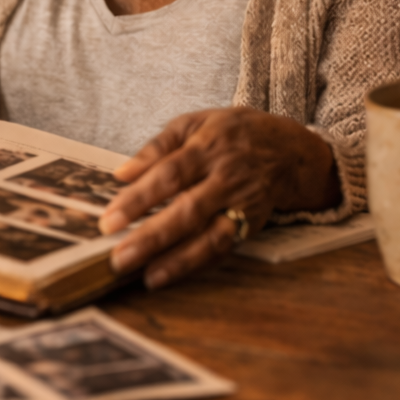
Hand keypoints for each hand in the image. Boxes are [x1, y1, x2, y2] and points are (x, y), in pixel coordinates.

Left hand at [96, 108, 340, 289]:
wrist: (289, 149)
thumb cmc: (230, 133)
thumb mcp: (193, 124)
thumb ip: (156, 148)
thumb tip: (121, 173)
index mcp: (206, 148)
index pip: (168, 176)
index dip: (138, 199)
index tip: (109, 220)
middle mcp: (226, 179)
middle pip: (187, 212)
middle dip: (151, 237)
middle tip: (118, 257)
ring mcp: (242, 205)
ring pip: (209, 238)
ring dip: (176, 261)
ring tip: (143, 276)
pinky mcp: (252, 225)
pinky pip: (223, 249)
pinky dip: (196, 264)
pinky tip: (168, 275)